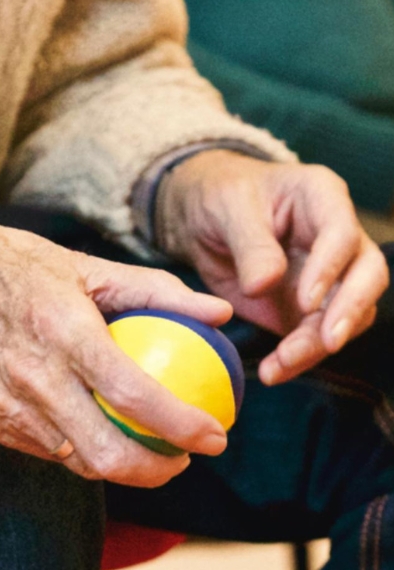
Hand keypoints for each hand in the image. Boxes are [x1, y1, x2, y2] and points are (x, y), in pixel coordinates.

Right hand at [0, 188, 233, 486]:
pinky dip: (76, 449)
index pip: (135, 396)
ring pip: (75, 461)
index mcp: (62, 332)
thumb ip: (154, 290)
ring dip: (119, 465)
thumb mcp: (81, 264)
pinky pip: (43, 450)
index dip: (184, 426)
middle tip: (182, 457)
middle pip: (106, 455)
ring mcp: (5, 405)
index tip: (215, 435)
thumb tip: (218, 312)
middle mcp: (32, 377)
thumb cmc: (7, 264)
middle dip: (158, 471)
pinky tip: (92, 429)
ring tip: (144, 446)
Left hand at [156, 151, 389, 384]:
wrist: (202, 219)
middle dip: (349, 312)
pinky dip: (299, 358)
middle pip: (366, 276)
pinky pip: (316, 337)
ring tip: (281, 364)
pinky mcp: (308, 308)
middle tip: (327, 342)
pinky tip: (274, 371)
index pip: (342, 234)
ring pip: (347, 314)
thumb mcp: (228, 209)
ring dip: (319, 344)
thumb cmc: (221, 197)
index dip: (330, 268)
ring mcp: (328, 275)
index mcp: (322, 198)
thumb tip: (264, 285)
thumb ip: (250, 245)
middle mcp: (337, 238)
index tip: (305, 301)